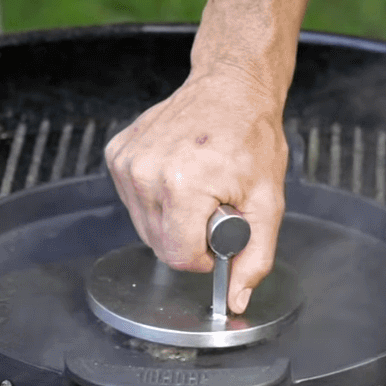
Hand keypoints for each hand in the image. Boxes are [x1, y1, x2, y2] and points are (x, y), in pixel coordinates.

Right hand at [106, 67, 288, 315]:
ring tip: (198, 185)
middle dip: (190, 235)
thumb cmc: (251, 135)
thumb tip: (237, 298)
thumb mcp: (268, 201)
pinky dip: (155, 196)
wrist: (230, 86)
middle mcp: (146, 173)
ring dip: (172, 218)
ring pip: (144, 226)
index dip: (204, 256)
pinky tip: (177, 172)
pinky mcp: (117, 154)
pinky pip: (133, 201)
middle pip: (160, 245)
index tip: (220, 232)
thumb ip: (256, 256)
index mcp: (183, 185)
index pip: (179, 256)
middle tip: (214, 202)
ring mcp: (127, 162)